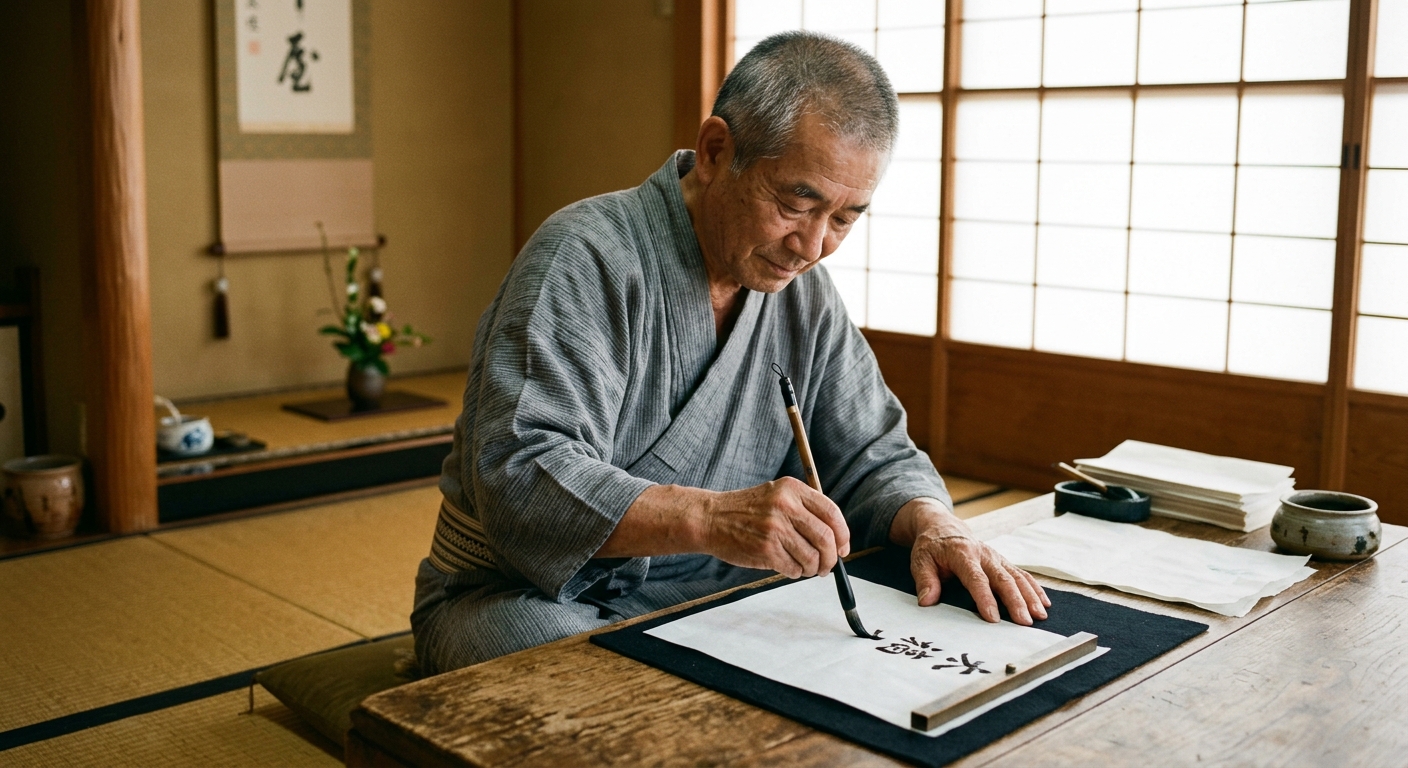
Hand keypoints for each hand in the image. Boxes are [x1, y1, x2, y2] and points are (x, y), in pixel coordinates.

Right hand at [700, 477, 850, 578]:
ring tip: (806, 568)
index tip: (843, 548)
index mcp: (792, 489)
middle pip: (826, 538)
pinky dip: (796, 573)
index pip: (831, 513)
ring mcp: (775, 528)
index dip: (843, 535)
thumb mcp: (776, 495)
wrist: (710, 518)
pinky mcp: (765, 549)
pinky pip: (794, 568)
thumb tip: (836, 539)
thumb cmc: (746, 511)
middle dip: (831, 558)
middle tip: (827, 566)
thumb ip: (804, 509)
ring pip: (812, 557)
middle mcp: (785, 506)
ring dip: (813, 569)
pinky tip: (788, 568)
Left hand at [891, 499, 1049, 625]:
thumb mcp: (920, 560)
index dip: (985, 598)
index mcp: (962, 554)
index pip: (976, 578)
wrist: (943, 526)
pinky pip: (1021, 574)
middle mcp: (983, 554)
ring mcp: (996, 557)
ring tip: (1040, 616)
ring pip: (1017, 576)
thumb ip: (925, 580)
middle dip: (1015, 601)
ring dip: (1030, 596)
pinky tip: (1044, 603)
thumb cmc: (931, 546)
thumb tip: (927, 601)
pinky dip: (1034, 588)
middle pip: (1003, 579)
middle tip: (1024, 622)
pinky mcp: (1002, 561)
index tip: (993, 618)